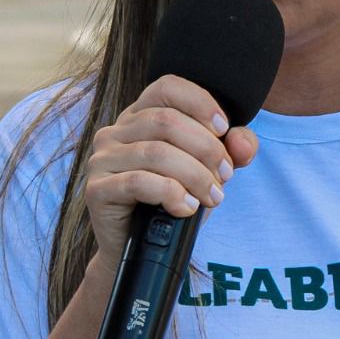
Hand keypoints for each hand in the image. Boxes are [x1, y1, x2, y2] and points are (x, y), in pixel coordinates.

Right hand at [83, 75, 258, 264]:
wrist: (143, 251)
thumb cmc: (174, 202)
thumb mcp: (209, 172)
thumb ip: (232, 151)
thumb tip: (243, 143)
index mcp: (140, 116)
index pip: (167, 87)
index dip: (200, 103)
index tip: (224, 130)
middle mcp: (115, 131)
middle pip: (167, 121)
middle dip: (206, 149)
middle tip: (224, 177)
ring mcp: (102, 159)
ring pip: (156, 152)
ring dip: (194, 175)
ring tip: (212, 196)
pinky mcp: (96, 189)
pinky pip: (138, 181)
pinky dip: (171, 193)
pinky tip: (187, 207)